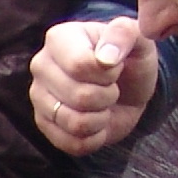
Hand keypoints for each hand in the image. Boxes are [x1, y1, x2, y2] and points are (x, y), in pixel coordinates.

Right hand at [32, 16, 158, 157]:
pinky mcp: (44, 124)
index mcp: (59, 38)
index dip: (108, 74)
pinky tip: (97, 122)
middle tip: (111, 88)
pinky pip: (73, 144)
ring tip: (103, 104)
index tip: (115, 67)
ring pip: (75, 123)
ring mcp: (38, 97)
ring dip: (101, 119)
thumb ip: (125, 34)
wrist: (127, 89)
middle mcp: (41, 65)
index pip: (79, 65)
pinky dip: (95, 138)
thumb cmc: (129, 60)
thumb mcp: (138, 40)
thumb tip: (106, 58)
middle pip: (80, 96)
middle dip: (108, 97)